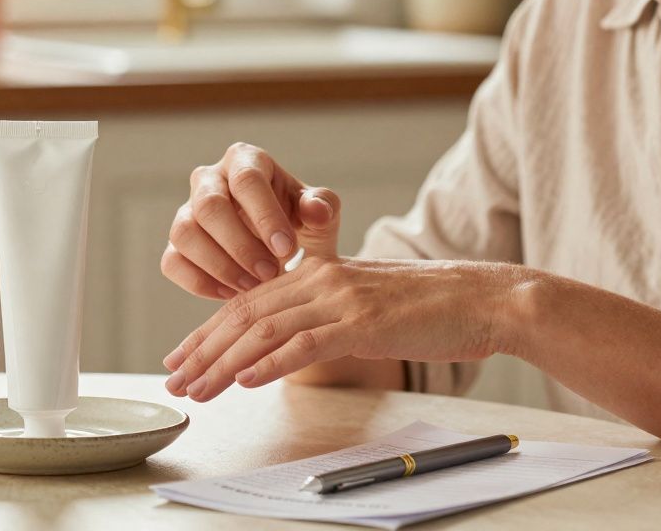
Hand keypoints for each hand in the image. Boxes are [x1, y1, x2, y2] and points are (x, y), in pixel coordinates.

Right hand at [161, 142, 341, 300]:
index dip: (265, 216)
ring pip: (184, 234)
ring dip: (219, 265)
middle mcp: (209, 180)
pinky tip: (232, 294)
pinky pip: (172, 262)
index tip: (286, 249)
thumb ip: (323, 208)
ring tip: (252, 286)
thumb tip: (315, 211)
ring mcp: (186, 211)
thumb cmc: (299, 223)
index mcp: (245, 161)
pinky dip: (200, 283)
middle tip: (269, 273)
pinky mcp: (176, 245)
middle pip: (209, 206)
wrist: (282, 251)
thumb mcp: (319, 215)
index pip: (247, 180)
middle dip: (240, 245)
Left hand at [162, 256, 522, 401]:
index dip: (208, 330)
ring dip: (225, 362)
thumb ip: (326, 314)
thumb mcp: (366, 304)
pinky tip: (246, 379)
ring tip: (198, 388)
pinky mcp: (364, 322)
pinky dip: (271, 362)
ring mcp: (341, 298)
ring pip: (266, 330)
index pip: (248, 301)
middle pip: (245, 314)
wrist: (484, 299)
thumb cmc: (430, 308)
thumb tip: (289, 342)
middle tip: (175, 378)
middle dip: (204, 349)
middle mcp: (321, 279)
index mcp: (318, 273)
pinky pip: (307, 343)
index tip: (182, 356)